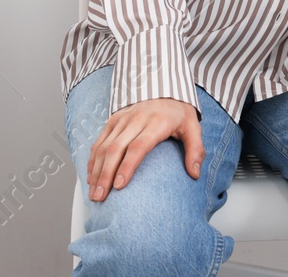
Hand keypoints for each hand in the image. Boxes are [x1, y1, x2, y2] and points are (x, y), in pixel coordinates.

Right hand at [85, 97, 202, 201]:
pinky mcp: (113, 119)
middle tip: (100, 198)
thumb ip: (195, 150)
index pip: (138, 146)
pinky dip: (93, 160)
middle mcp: (136, 119)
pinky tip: (91, 177)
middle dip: (105, 175)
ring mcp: (122, 119)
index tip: (119, 186)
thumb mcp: (193, 127)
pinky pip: (99, 141)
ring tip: (94, 193)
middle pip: (116, 149)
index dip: (127, 166)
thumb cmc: (179, 113)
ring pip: (104, 146)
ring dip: (96, 171)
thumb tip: (194, 174)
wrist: (166, 89)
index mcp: (157, 122)